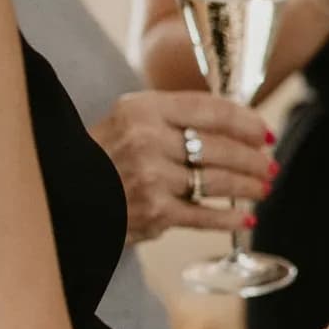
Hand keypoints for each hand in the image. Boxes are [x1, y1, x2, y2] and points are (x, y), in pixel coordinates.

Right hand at [89, 90, 276, 244]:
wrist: (59, 193)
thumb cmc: (103, 155)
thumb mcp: (131, 120)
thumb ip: (176, 118)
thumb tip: (238, 125)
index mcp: (143, 109)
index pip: (210, 109)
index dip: (246, 121)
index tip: (264, 133)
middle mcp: (147, 140)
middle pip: (220, 147)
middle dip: (253, 159)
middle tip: (270, 165)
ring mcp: (151, 177)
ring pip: (218, 180)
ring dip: (248, 186)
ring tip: (263, 188)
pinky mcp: (154, 211)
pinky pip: (204, 214)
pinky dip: (230, 218)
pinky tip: (246, 218)